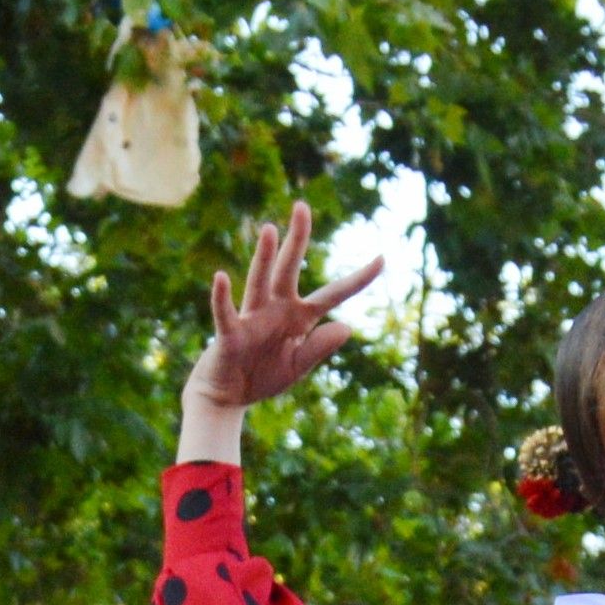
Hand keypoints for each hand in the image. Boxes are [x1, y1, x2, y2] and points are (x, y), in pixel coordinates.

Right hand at [176, 202, 383, 465]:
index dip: (358, 279)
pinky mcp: (230, 334)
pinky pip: (226, 313)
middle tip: (302, 206)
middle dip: (298, 239)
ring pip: (260, 282)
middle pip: (289, 269)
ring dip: (264, 258)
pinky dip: (222, 297)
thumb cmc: (263, 377)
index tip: (382, 258)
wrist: (228, 397)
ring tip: (269, 230)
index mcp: (299, 316)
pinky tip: (222, 277)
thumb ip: (319, 348)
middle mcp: (277, 309)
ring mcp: (252, 318)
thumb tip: (347, 326)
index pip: (333, 293)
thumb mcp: (297, 367)